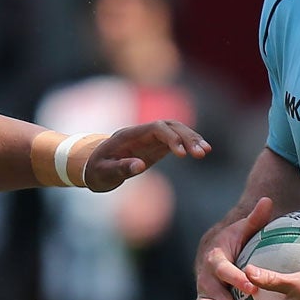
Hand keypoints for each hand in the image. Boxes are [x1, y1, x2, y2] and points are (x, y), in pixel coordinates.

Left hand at [82, 120, 208, 191]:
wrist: (93, 165)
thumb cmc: (96, 170)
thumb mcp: (103, 172)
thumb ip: (120, 168)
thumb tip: (140, 166)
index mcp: (129, 135)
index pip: (156, 128)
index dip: (171, 137)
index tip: (182, 153)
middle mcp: (142, 132)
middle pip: (170, 126)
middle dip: (187, 137)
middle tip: (201, 153)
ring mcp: (150, 137)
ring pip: (176, 130)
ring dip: (191, 139)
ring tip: (205, 152)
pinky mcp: (155, 145)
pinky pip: (175, 139)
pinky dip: (189, 143)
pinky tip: (202, 150)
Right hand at [187, 196, 273, 299]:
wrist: (214, 252)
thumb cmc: (235, 240)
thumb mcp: (244, 229)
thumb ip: (255, 218)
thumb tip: (267, 200)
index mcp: (214, 259)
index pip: (223, 268)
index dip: (236, 277)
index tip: (251, 286)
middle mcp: (203, 279)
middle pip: (209, 295)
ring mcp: (200, 297)